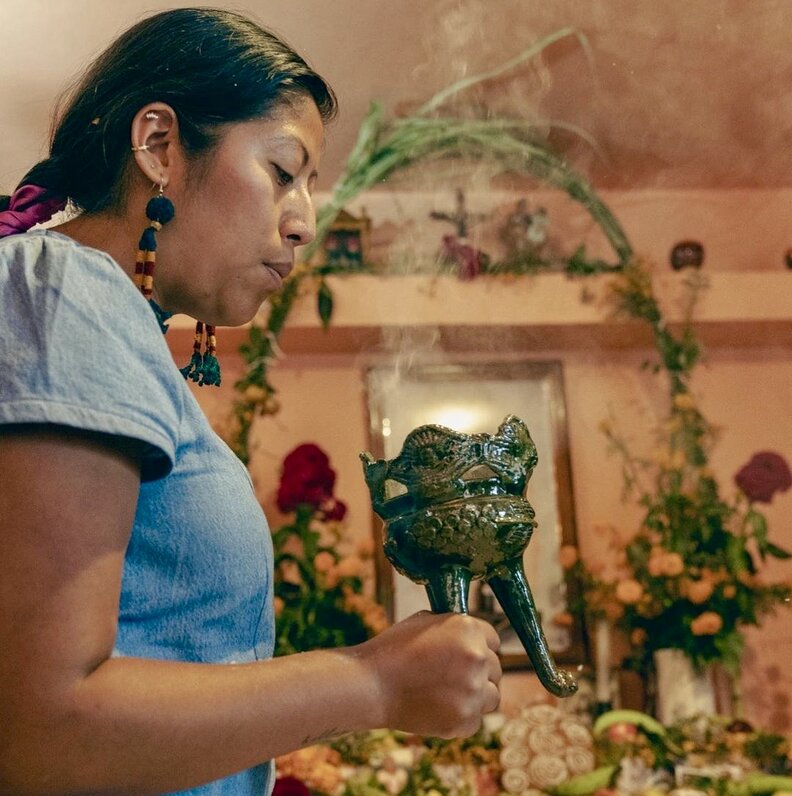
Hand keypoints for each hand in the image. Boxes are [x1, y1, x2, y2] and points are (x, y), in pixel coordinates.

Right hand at [357, 610, 501, 738]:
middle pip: (496, 668)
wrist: (371, 685)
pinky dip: (462, 716)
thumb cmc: (394, 650)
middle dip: (478, 671)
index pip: (493, 639)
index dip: (480, 646)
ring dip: (476, 695)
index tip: (465, 655)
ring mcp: (474, 691)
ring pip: (492, 695)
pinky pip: (476, 719)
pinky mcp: (466, 721)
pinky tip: (438, 707)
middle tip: (451, 676)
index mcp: (468, 629)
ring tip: (447, 693)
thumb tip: (472, 634)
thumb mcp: (424, 622)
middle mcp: (477, 658)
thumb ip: (453, 627)